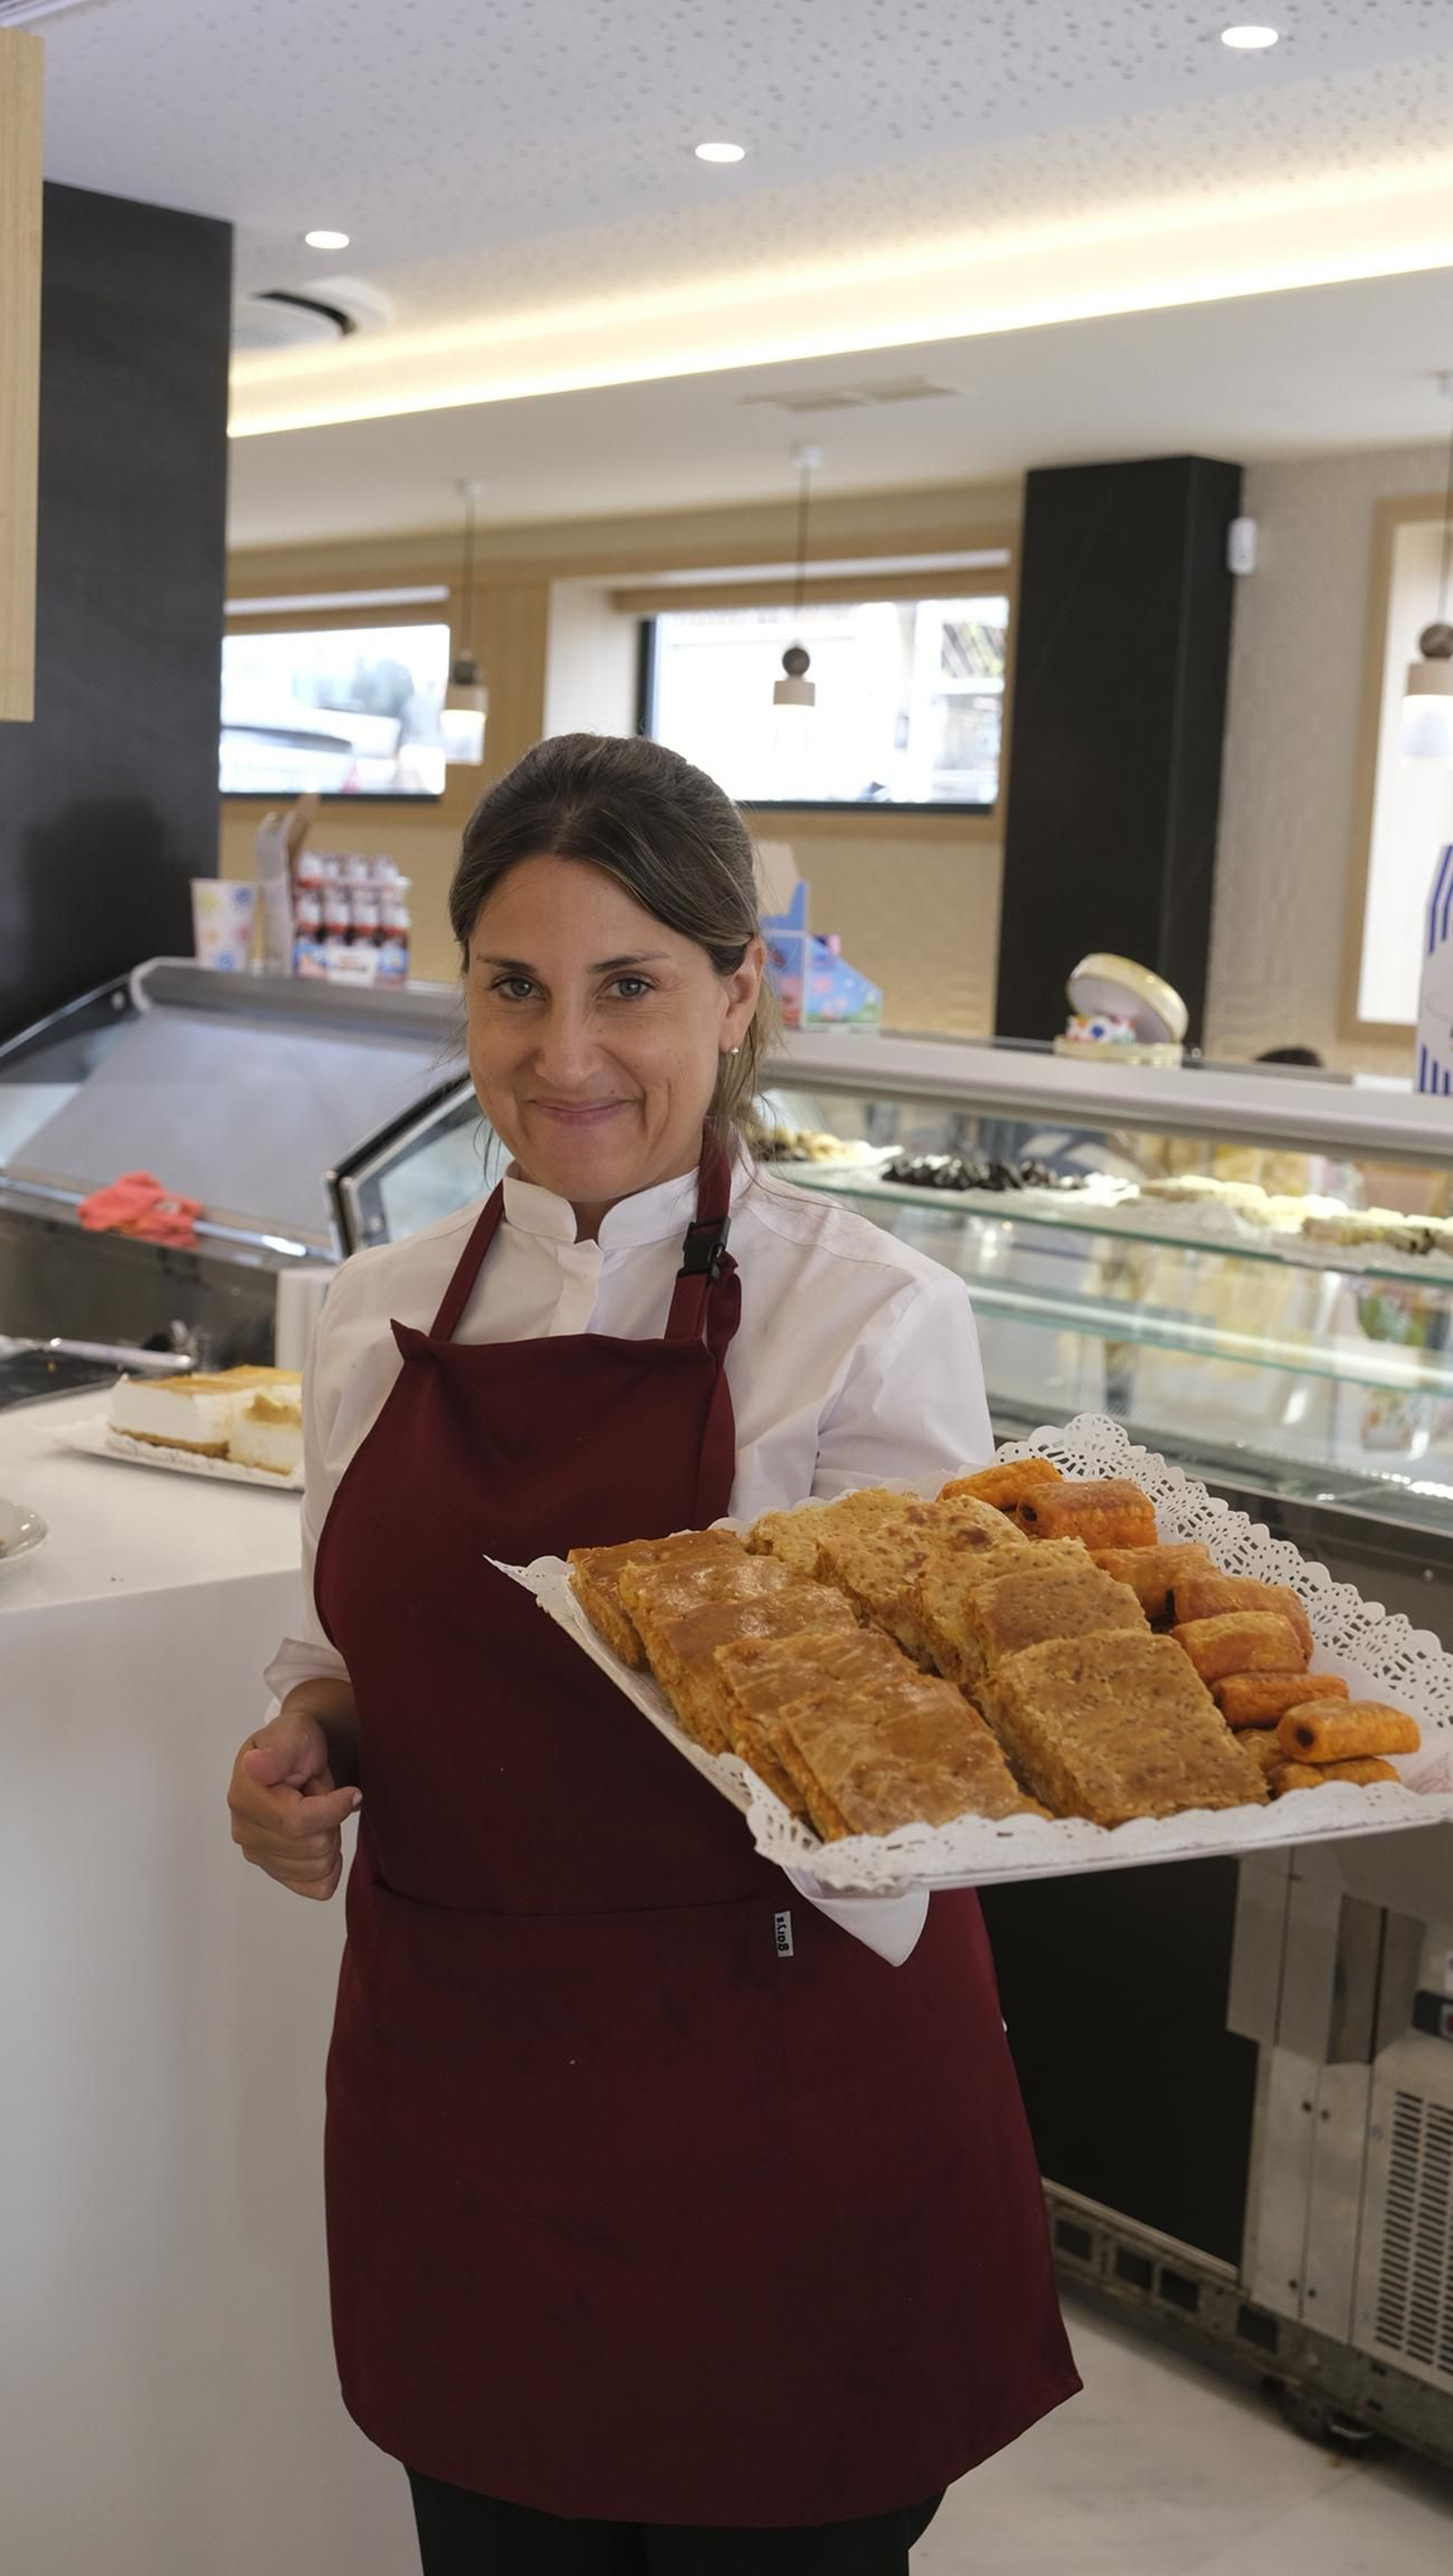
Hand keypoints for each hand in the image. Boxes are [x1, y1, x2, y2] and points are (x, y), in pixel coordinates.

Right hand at [228, 1704, 359, 1901]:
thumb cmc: (295, 1743)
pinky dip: (330, 1866)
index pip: (295, 1822)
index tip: (353, 1792)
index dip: (333, 1810)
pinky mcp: (274, 1871)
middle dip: (332, 1820)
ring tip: (317, 1810)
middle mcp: (244, 1831)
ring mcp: (257, 1854)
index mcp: (244, 1796)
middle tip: (321, 1795)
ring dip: (330, 1838)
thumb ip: (278, 1752)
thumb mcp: (293, 1733)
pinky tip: (324, 1837)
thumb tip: (255, 1766)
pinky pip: (315, 1887)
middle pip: (312, 1847)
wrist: (295, 1757)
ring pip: (318, 1868)